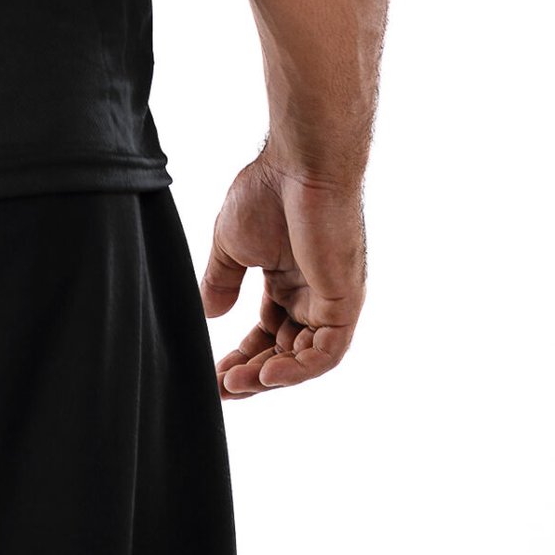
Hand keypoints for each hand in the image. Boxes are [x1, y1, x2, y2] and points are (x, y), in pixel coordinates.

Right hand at [201, 154, 366, 398]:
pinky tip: (266, 374)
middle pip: (284, 352)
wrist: (299, 166)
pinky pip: (326, 352)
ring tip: (236, 384)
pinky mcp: (344, 302)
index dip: (241, 355)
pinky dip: (298, 369)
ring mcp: (330, 301)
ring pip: (305, 358)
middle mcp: (312, 295)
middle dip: (252, 373)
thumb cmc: (266, 192)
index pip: (267, 332)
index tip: (214, 374)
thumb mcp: (231, 244)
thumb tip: (210, 316)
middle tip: (221, 388)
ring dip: (271, 376)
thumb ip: (222, 281)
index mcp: (288, 281)